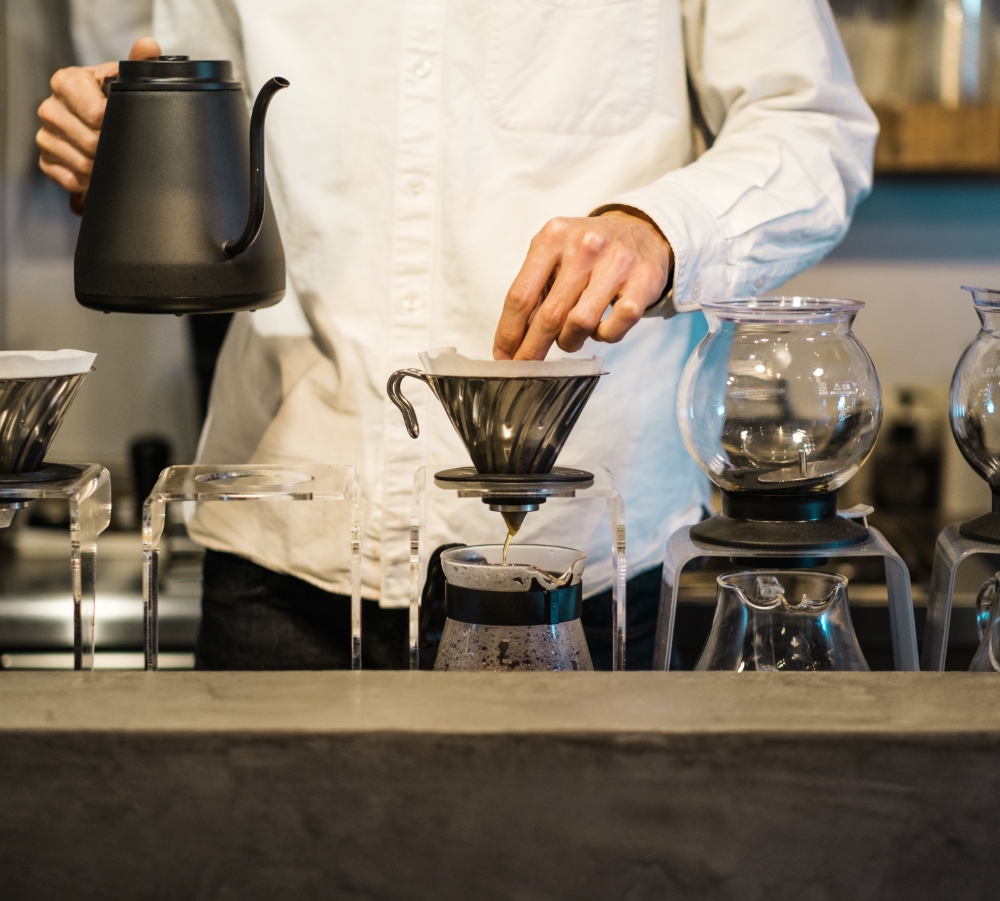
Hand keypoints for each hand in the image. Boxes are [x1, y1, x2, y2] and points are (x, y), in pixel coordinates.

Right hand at [37, 37, 160, 211]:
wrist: (100, 124)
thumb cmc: (113, 99)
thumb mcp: (124, 79)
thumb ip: (140, 63)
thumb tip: (149, 46)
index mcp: (67, 81)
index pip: (93, 111)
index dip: (114, 123)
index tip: (126, 126)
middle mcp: (51, 107)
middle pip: (88, 141)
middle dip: (111, 148)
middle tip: (125, 147)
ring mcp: (46, 135)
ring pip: (80, 163)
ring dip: (102, 167)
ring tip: (114, 159)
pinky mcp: (46, 161)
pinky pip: (70, 179)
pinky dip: (88, 181)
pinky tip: (99, 172)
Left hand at [492, 209, 672, 360]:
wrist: (643, 231)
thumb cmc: (589, 252)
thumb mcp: (556, 254)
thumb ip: (535, 288)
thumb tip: (513, 339)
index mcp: (552, 237)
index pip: (520, 295)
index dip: (508, 333)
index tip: (503, 357)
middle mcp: (584, 246)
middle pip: (548, 315)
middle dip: (532, 350)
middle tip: (526, 368)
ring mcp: (616, 263)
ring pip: (580, 324)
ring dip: (570, 341)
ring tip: (571, 337)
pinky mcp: (644, 281)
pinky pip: (614, 328)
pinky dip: (604, 336)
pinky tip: (601, 328)